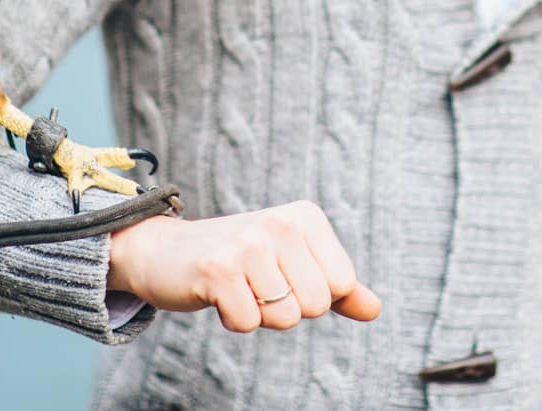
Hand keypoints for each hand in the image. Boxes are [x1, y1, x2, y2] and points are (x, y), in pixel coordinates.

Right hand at [106, 200, 380, 332]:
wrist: (166, 252)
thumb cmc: (239, 260)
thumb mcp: (293, 264)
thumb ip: (338, 288)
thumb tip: (375, 310)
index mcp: (305, 218)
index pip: (341, 284)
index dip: (312, 294)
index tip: (282, 274)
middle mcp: (280, 223)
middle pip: (315, 305)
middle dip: (286, 307)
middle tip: (257, 283)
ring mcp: (248, 244)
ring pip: (283, 317)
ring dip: (259, 313)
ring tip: (239, 286)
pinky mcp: (218, 270)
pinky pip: (248, 324)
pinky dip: (232, 319)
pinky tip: (218, 294)